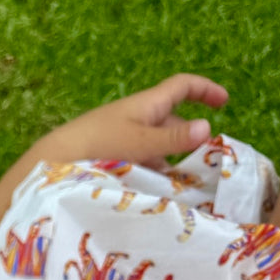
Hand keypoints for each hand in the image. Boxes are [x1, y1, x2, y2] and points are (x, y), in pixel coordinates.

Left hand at [35, 74, 229, 169]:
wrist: (55, 161)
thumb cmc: (98, 145)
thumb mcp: (140, 143)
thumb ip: (172, 139)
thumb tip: (207, 129)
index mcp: (147, 105)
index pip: (182, 86)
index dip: (205, 90)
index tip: (224, 102)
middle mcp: (136, 118)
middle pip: (171, 121)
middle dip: (187, 139)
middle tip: (203, 163)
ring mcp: (123, 138)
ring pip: (155, 146)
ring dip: (168, 162)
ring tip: (181, 188)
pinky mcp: (112, 157)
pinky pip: (139, 161)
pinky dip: (150, 173)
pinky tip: (154, 194)